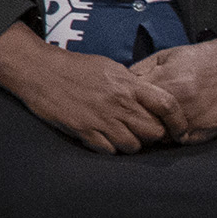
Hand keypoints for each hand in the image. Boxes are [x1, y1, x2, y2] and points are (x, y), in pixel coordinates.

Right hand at [0, 24, 170, 151]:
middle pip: (153, 132)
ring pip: (132, 146)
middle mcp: (118, 103)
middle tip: (142, 132)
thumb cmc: (73, 66)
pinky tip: (101, 138)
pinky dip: (108, 148)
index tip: (178, 129)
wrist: (38, 69)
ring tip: (120, 135)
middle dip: (152, 135)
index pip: (167, 105)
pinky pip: (108, 151)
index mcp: (128, 84)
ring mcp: (101, 118)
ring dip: (129, 144)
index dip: (178, 121)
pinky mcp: (83, 130)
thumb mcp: (109, 67)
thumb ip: (131, 84)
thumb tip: (147, 98)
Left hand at [132, 21, 216, 142]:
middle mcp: (180, 104)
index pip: (133, 104)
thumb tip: (120, 83)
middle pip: (146, 124)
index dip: (126, 106)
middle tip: (137, 119)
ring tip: (156, 123)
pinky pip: (185, 141)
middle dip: (138, 123)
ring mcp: (196, 120)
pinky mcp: (210, 131)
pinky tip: (176, 127)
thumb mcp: (166, 55)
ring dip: (157, 132)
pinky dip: (178, 137)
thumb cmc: (200, 58)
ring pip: (164, 137)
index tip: (124, 106)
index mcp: (166, 83)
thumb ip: (141, 69)